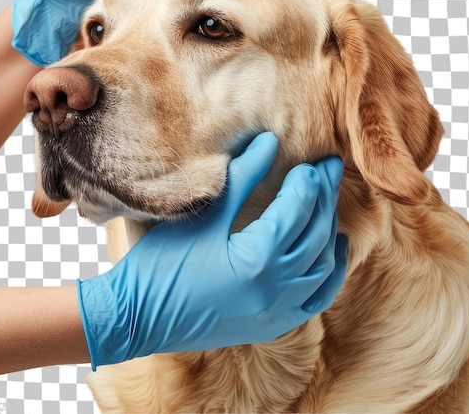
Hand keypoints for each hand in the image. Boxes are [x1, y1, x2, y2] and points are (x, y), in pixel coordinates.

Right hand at [78, 133, 346, 369]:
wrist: (137, 318)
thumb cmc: (162, 263)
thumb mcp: (203, 216)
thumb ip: (242, 178)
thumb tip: (268, 142)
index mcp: (258, 259)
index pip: (298, 210)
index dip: (308, 182)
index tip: (313, 161)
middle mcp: (275, 289)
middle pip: (316, 234)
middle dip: (324, 198)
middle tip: (330, 170)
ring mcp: (276, 312)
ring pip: (322, 266)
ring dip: (328, 231)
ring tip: (326, 202)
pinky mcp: (270, 326)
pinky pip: (315, 299)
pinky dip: (329, 274)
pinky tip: (332, 253)